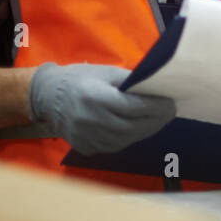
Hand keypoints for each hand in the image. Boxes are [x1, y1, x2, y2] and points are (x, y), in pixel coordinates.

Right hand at [28, 62, 175, 154]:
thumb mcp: (107, 73)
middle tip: (170, 112)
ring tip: (159, 120)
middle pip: (133, 126)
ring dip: (146, 130)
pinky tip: (140, 128)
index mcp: (95, 98)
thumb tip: (159, 89)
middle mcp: (90, 121)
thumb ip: (132, 82)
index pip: (134, 107)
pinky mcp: (86, 147)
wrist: (49, 96)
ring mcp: (87, 137)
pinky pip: (115, 145)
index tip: (171, 102)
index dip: (156, 106)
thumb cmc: (81, 79)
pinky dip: (131, 137)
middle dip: (156, 120)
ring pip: (126, 139)